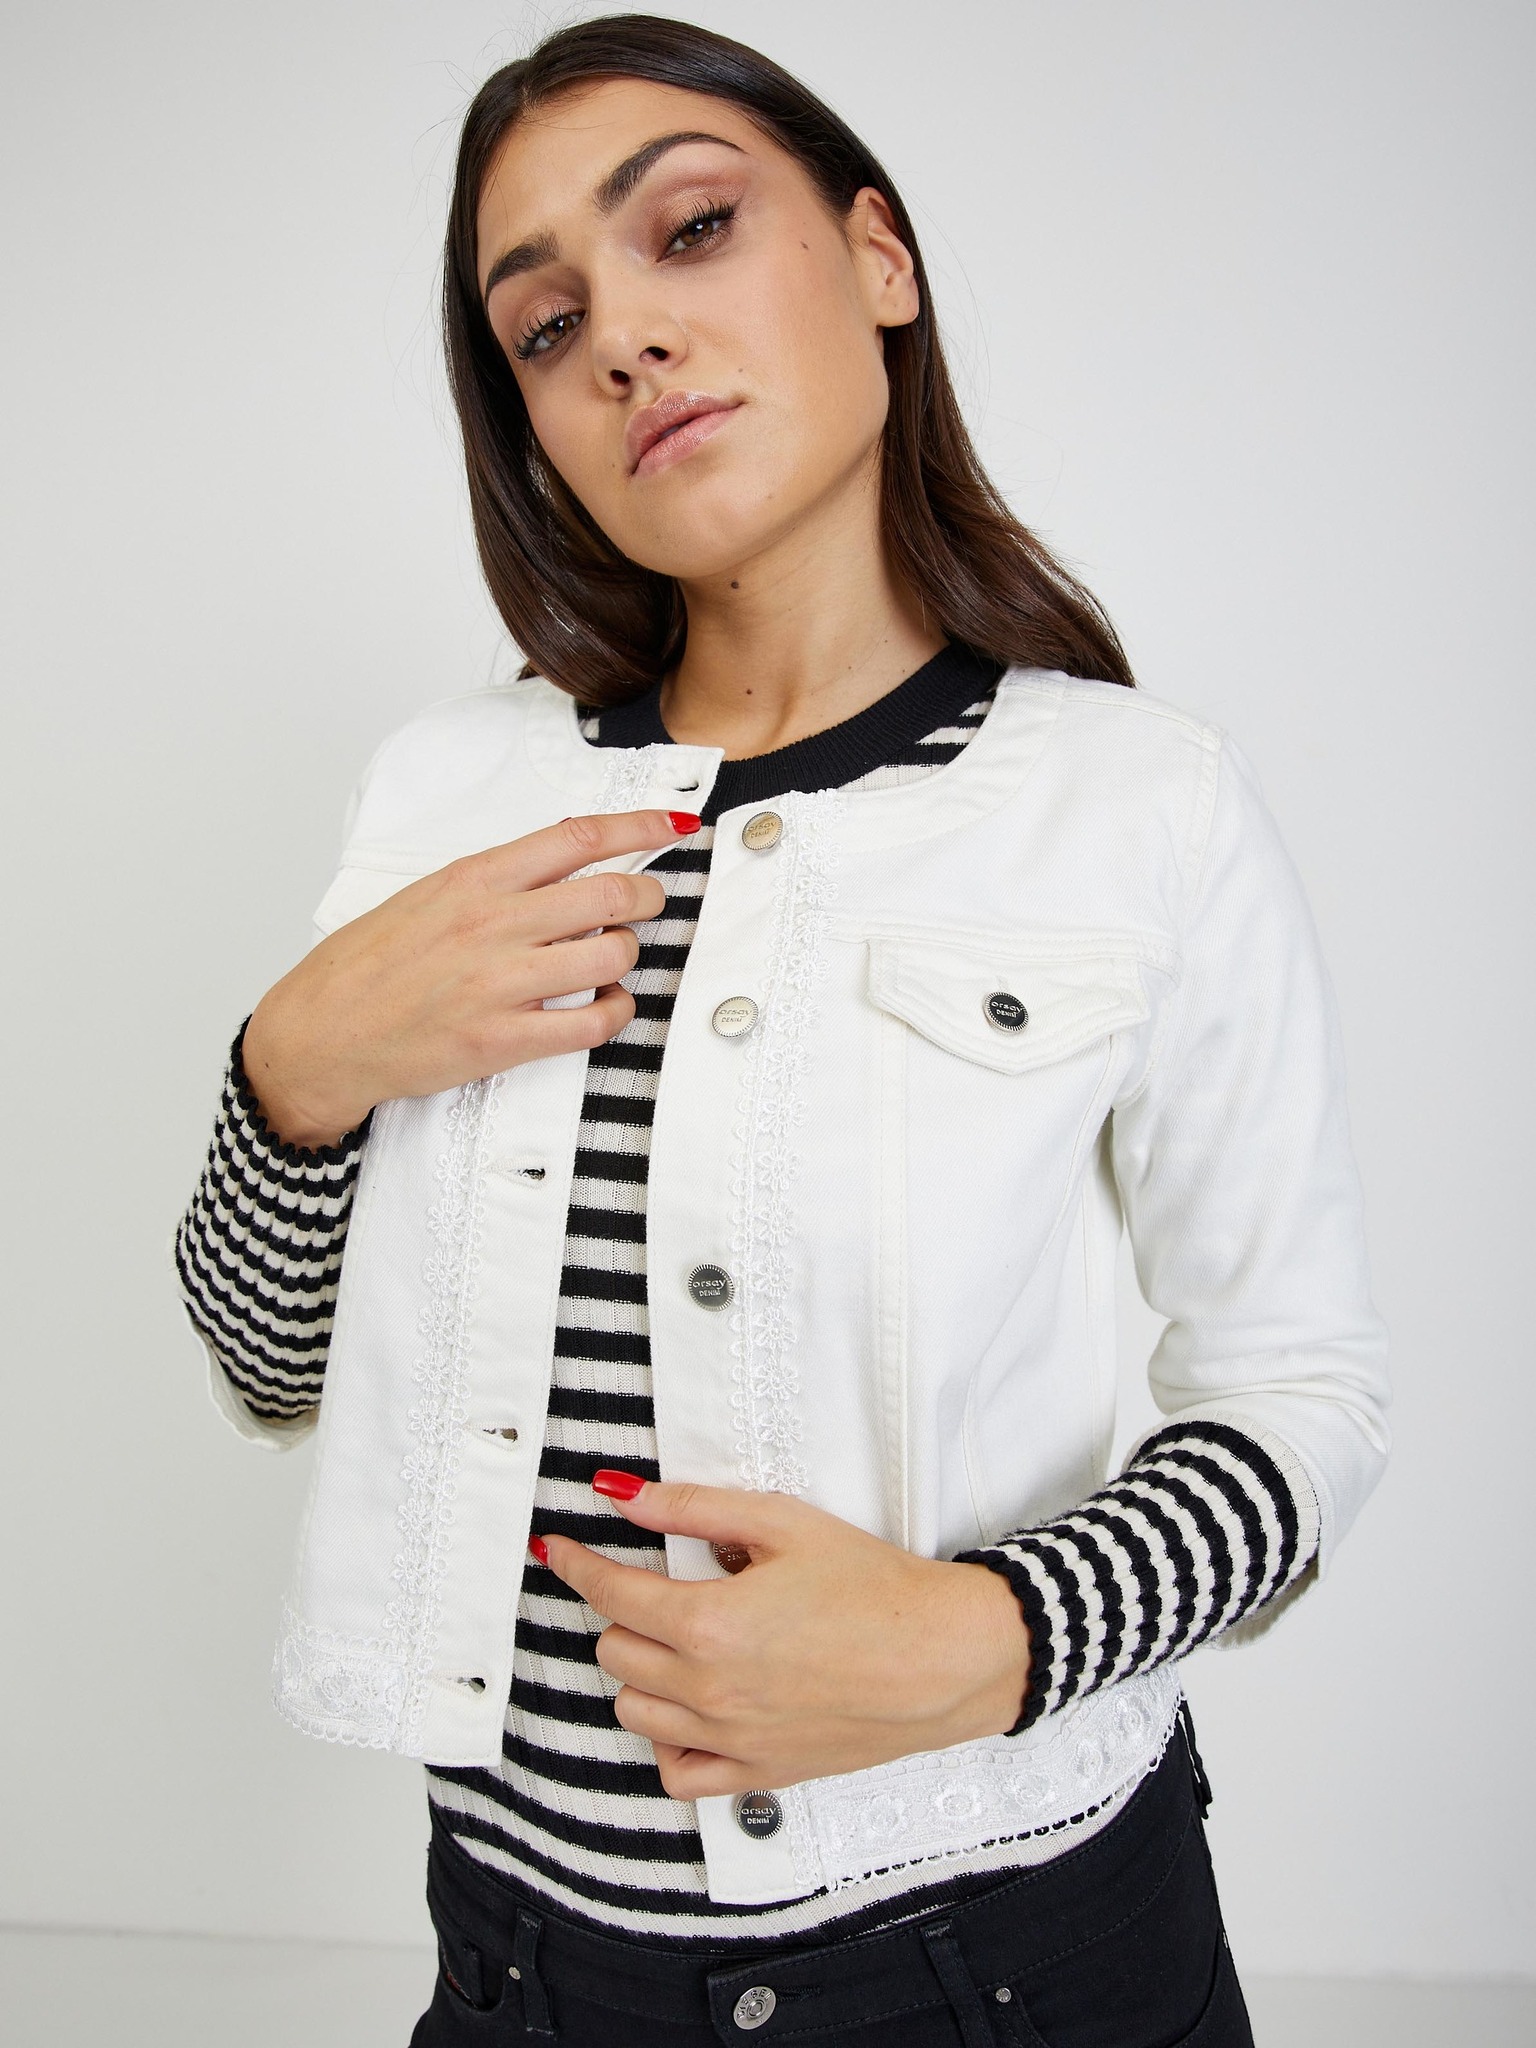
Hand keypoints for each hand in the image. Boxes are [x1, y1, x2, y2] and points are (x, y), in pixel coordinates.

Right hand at [241, 808, 696, 1145]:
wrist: (320, 1034)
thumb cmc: (366, 967)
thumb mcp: (426, 898)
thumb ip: (494, 883)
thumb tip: (561, 870)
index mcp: (473, 879)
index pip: (577, 837)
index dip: (639, 826)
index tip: (673, 824)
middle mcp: (492, 924)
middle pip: (611, 894)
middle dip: (647, 896)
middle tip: (649, 902)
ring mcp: (500, 983)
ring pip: (611, 955)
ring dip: (626, 955)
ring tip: (610, 961)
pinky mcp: (503, 1040)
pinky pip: (593, 1023)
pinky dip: (615, 1011)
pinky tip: (604, 1006)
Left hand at [532, 1473, 1030, 1800]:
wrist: (942, 1656)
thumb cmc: (873, 1586)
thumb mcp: (782, 1522)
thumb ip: (693, 1507)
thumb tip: (622, 1495)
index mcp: (708, 1623)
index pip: (609, 1592)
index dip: (574, 1562)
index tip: (556, 1546)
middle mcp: (708, 1690)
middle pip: (616, 1650)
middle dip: (621, 1610)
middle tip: (656, 1583)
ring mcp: (730, 1739)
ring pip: (635, 1710)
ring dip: (642, 1670)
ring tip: (681, 1639)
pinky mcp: (758, 1772)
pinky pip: (677, 1774)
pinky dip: (669, 1741)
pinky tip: (692, 1708)